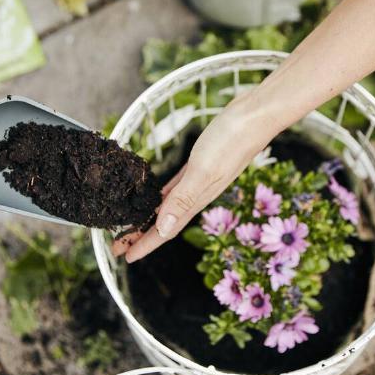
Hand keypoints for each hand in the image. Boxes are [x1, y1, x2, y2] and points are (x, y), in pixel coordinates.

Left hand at [114, 91, 278, 261]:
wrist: (255, 116)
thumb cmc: (232, 140)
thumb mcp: (203, 170)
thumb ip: (184, 199)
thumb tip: (163, 229)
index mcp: (197, 199)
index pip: (166, 229)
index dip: (145, 244)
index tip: (125, 257)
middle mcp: (197, 193)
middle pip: (164, 221)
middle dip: (142, 234)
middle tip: (119, 245)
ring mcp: (199, 179)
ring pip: (169, 205)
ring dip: (151, 217)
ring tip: (133, 225)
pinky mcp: (200, 163)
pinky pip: (176, 186)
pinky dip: (164, 195)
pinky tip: (157, 194)